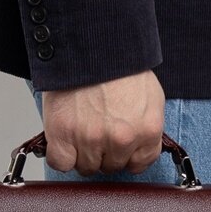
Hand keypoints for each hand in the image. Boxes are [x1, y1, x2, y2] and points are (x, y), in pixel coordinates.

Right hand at [41, 70, 165, 175]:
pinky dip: (61, 156)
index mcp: (148, 130)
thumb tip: (140, 149)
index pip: (139, 164)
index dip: (127, 155)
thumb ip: (147, 128)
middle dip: (104, 152)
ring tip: (80, 129)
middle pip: (111, 167)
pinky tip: (64, 141)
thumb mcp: (149, 96)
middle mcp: (122, 139)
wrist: (89, 44)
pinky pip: (61, 163)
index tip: (119, 147)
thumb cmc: (118, 66)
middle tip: (96, 129)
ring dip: (82, 153)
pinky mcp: (64, 135)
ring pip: (86, 167)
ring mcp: (92, 139)